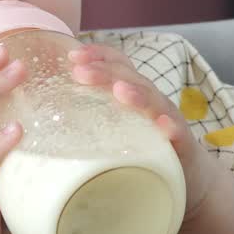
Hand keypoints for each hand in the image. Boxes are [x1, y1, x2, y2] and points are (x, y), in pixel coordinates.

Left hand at [68, 43, 216, 221]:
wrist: (188, 178)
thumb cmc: (142, 151)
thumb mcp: (114, 128)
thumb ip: (89, 117)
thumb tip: (45, 116)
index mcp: (134, 93)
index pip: (118, 64)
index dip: (98, 55)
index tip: (72, 56)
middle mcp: (152, 101)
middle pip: (130, 78)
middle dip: (106, 71)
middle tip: (80, 72)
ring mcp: (168, 121)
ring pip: (154, 102)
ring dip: (137, 94)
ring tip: (120, 91)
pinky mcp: (183, 145)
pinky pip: (177, 134)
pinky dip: (170, 128)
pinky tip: (162, 127)